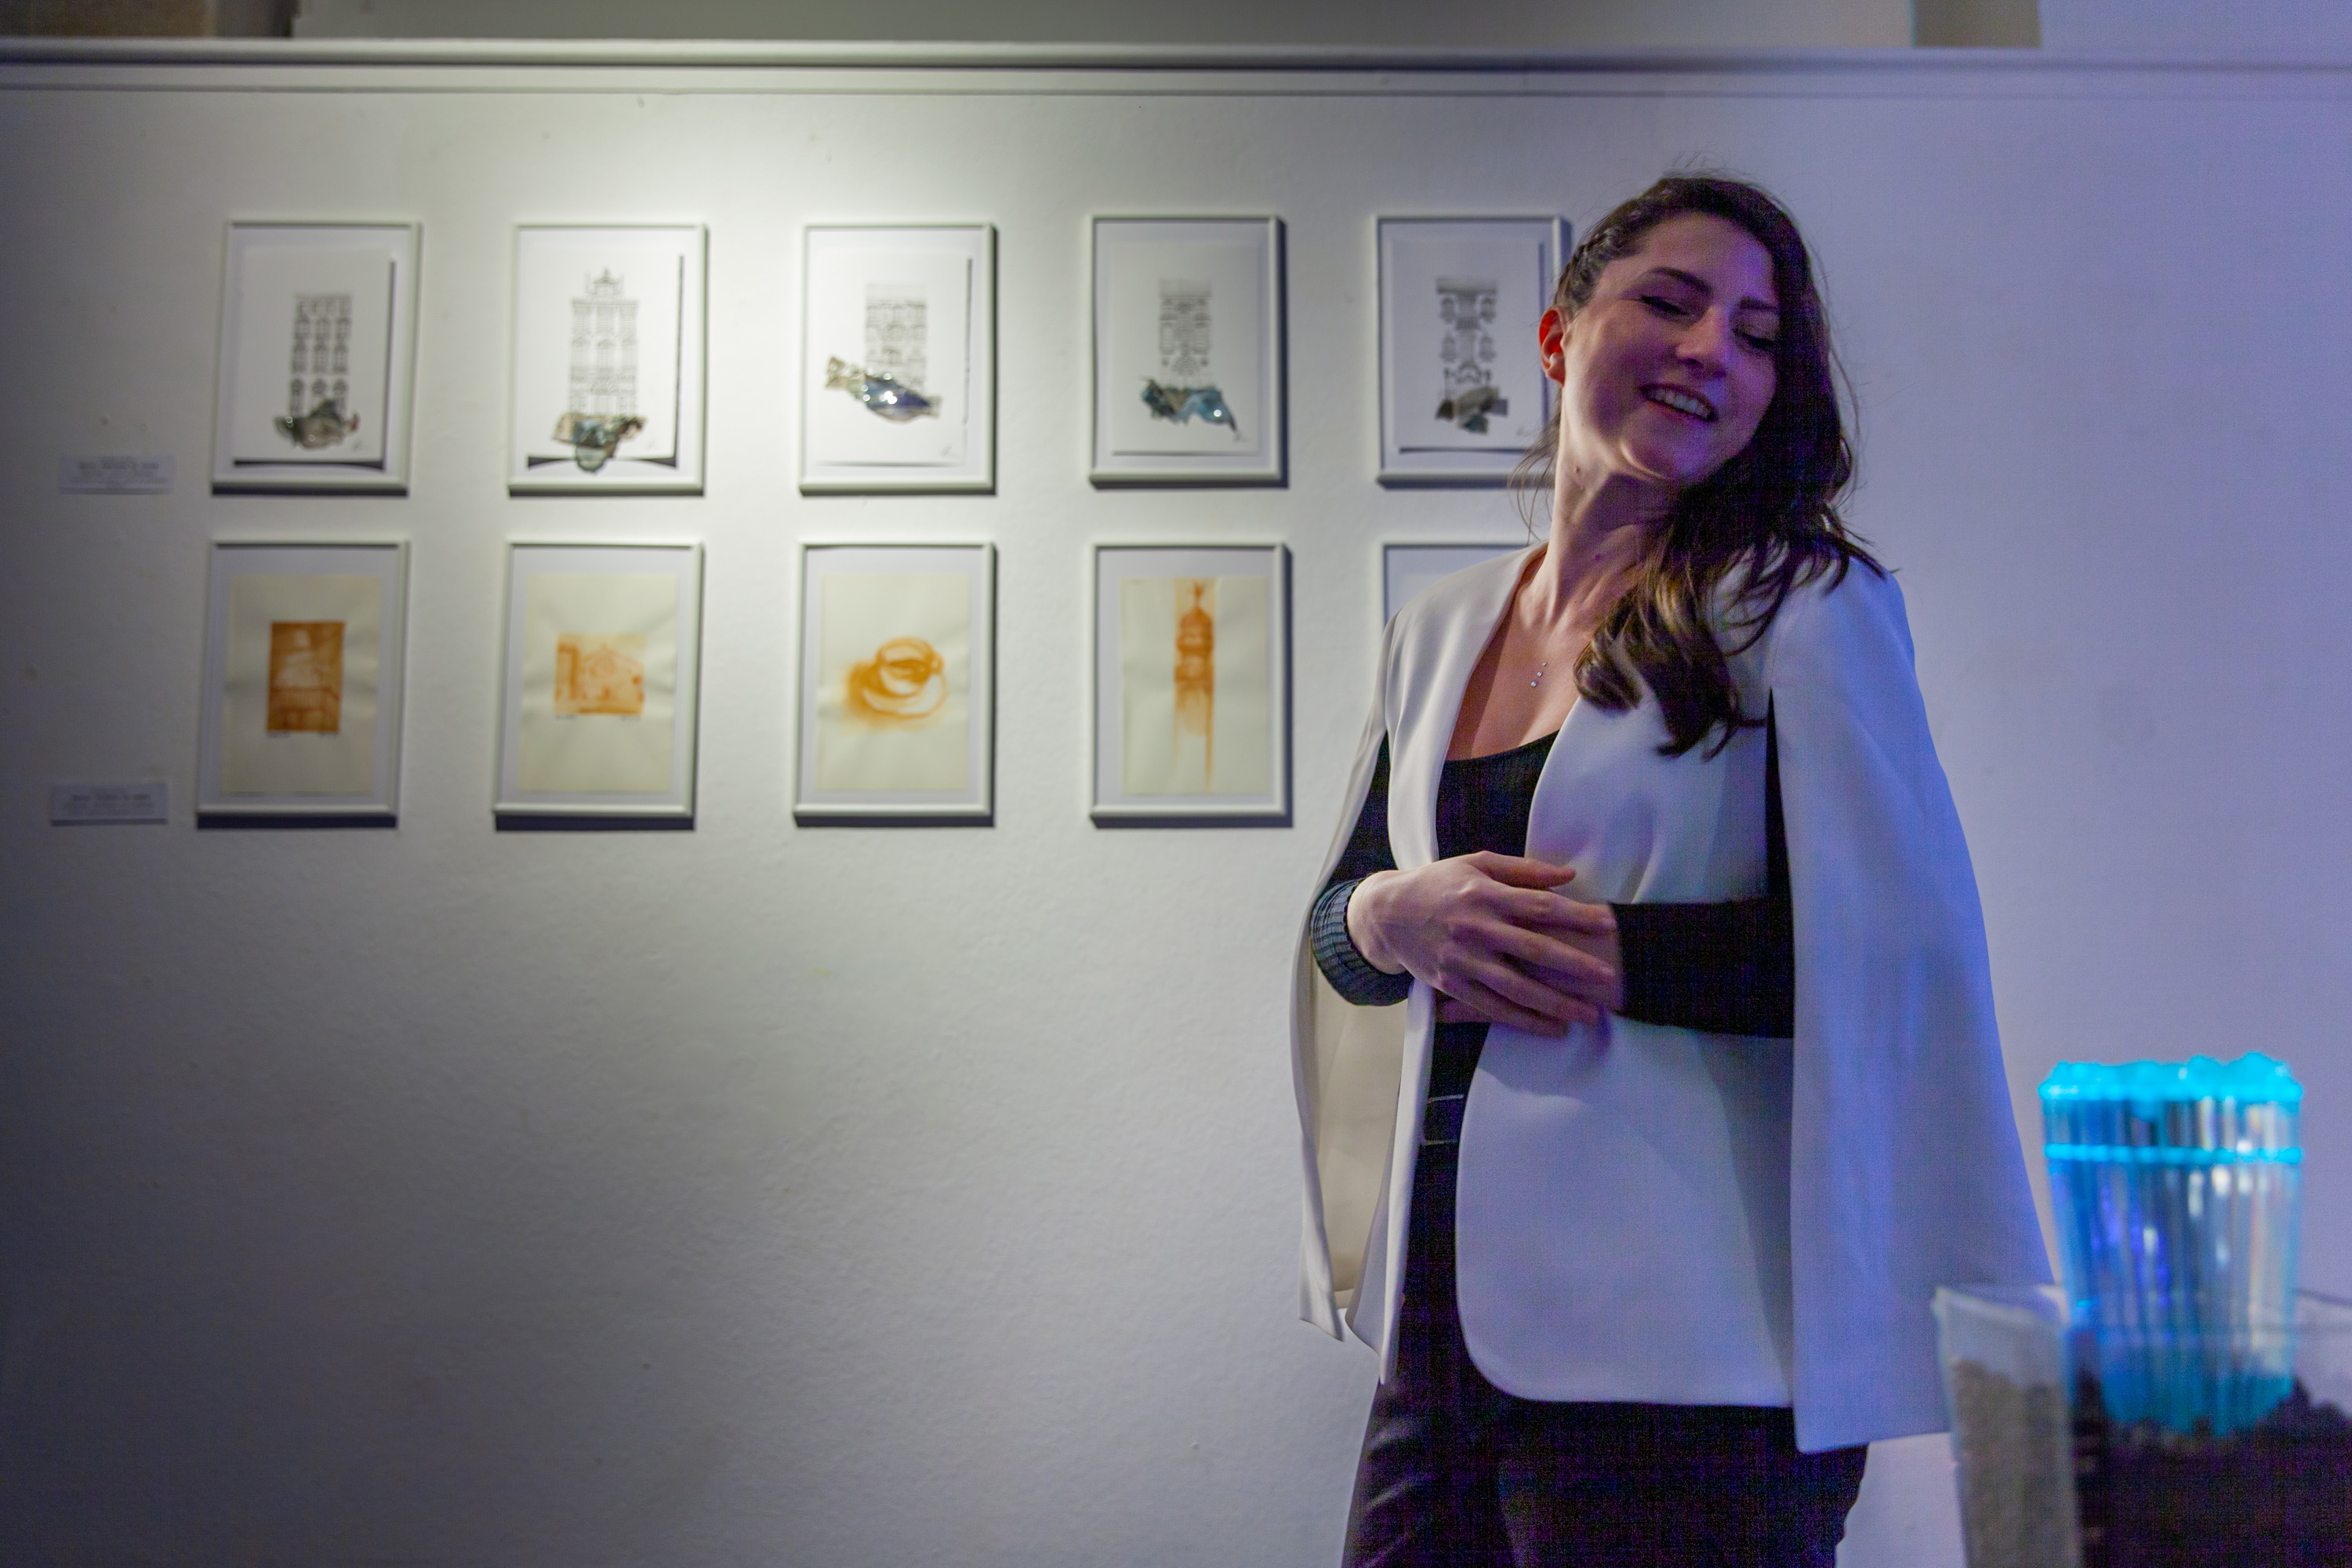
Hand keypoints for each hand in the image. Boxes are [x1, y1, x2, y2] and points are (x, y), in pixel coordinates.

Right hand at [1345, 852, 1623, 1036]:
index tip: (1607, 924)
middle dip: (1574, 966)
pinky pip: (1492, 1007)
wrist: (1386, 914)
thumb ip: (1523, 870)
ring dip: (1554, 1004)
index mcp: (1484, 895)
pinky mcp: (1452, 984)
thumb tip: (1569, 876)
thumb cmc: (1438, 883)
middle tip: (1608, 978)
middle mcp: (1475, 929)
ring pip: (1515, 987)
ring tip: (1588, 1016)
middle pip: (1532, 950)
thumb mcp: (1476, 863)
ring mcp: (1462, 960)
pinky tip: (1551, 1028)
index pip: (1538, 906)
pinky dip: (1523, 1020)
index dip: (1576, 916)